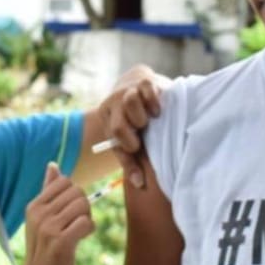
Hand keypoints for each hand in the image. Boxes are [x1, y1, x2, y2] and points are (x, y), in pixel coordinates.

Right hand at [21, 162, 94, 264]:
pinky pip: (86, 223)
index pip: (65, 182)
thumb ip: (48, 190)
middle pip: (77, 192)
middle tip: (77, 223)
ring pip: (83, 205)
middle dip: (84, 206)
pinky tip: (81, 238)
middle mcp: (39, 213)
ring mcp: (48, 227)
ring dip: (87, 218)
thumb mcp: (41, 217)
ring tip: (79, 232)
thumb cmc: (44, 249)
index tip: (70, 212)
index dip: (74, 195)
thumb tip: (53, 164)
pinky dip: (89, 230)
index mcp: (34, 205)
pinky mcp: (60, 242)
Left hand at [100, 64, 168, 189]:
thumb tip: (140, 184)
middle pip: (121, 120)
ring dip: (142, 115)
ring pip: (130, 101)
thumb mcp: (128, 139)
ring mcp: (129, 89)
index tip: (138, 146)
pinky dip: (153, 100)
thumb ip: (131, 161)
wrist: (137, 85)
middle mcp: (115, 100)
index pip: (115, 132)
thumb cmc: (134, 121)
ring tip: (151, 120)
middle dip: (135, 129)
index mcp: (107, 114)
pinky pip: (146, 88)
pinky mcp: (145, 80)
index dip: (129, 143)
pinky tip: (157, 110)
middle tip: (144, 131)